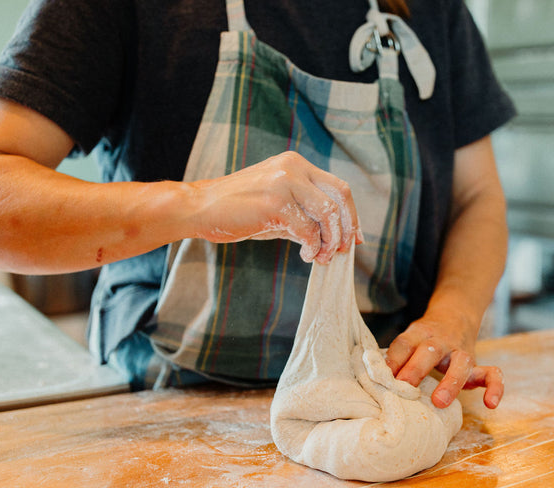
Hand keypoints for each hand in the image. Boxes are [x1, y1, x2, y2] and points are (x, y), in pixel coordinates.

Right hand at [188, 151, 361, 263]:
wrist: (199, 208)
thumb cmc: (237, 210)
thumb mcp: (278, 206)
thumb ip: (305, 214)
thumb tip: (336, 237)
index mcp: (296, 164)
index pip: (338, 187)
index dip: (351, 214)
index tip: (354, 238)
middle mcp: (294, 168)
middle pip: (341, 196)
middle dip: (347, 227)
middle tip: (341, 250)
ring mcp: (284, 182)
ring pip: (328, 213)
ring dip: (331, 240)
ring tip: (321, 256)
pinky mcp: (275, 203)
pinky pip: (308, 230)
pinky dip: (312, 247)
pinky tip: (306, 255)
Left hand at [386, 311, 503, 409]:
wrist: (454, 316)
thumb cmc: (423, 339)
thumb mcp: (408, 340)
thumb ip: (396, 357)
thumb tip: (375, 380)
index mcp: (419, 334)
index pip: (404, 343)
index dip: (393, 359)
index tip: (381, 376)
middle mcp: (441, 341)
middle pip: (430, 351)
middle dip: (417, 369)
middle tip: (405, 387)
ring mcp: (461, 352)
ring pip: (461, 362)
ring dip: (450, 382)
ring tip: (440, 402)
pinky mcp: (477, 364)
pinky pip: (492, 374)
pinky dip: (495, 387)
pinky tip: (491, 404)